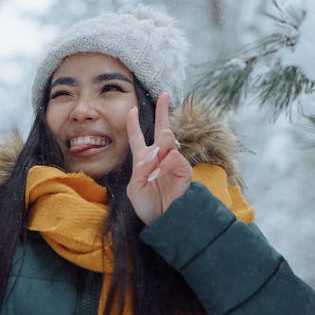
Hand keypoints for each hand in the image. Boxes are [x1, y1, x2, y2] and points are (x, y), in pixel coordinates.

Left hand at [126, 92, 191, 225]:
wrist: (162, 221)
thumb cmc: (147, 206)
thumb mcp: (135, 187)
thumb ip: (141, 168)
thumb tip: (155, 154)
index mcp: (144, 160)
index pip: (138, 137)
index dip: (134, 123)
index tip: (131, 109)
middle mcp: (160, 157)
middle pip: (162, 128)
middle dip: (163, 110)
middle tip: (166, 94)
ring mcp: (173, 162)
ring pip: (168, 141)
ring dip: (161, 144)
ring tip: (158, 153)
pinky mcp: (184, 170)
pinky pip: (175, 158)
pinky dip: (166, 164)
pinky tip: (159, 173)